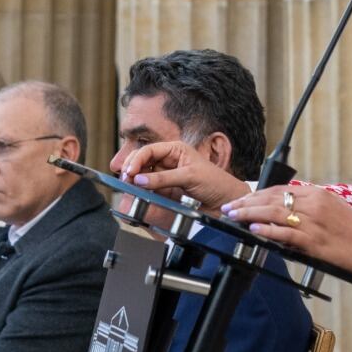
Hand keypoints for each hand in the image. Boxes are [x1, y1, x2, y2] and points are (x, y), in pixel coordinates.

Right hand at [118, 141, 248, 211]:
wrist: (226, 201)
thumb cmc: (215, 182)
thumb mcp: (190, 176)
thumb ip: (164, 178)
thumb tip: (139, 179)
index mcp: (175, 149)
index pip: (149, 150)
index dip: (136, 159)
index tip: (130, 172)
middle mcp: (168, 161)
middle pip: (142, 162)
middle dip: (132, 169)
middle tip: (125, 180)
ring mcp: (166, 176)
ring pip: (143, 175)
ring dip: (134, 180)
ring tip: (128, 187)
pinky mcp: (166, 191)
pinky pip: (149, 189)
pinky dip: (141, 191)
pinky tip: (136, 194)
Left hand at [223, 185, 351, 279]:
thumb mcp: (332, 209)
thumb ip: (309, 206)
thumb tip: (283, 209)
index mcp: (318, 194)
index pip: (279, 190)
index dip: (257, 194)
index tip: (242, 199)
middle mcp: (314, 204)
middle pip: (273, 199)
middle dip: (247, 202)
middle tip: (229, 207)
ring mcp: (314, 222)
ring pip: (275, 213)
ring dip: (250, 214)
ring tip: (234, 216)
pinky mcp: (315, 242)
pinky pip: (287, 234)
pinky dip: (269, 231)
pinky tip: (255, 230)